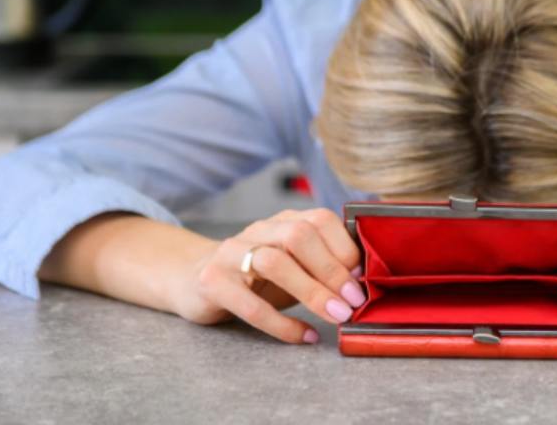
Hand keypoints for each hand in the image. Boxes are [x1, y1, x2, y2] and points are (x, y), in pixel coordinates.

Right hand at [179, 208, 364, 343]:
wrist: (191, 277)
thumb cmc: (256, 275)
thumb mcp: (292, 263)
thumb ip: (321, 264)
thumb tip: (365, 282)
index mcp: (283, 220)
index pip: (320, 219)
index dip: (345, 248)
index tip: (363, 278)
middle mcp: (259, 230)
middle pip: (299, 236)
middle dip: (331, 269)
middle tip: (353, 301)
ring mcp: (231, 253)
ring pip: (274, 262)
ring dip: (312, 292)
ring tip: (336, 316)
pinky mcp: (212, 282)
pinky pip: (249, 304)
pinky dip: (281, 324)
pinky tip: (304, 336)